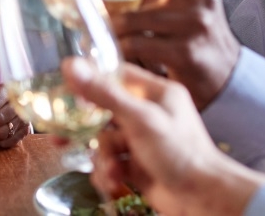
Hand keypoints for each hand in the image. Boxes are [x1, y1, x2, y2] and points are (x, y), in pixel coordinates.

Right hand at [62, 60, 264, 215]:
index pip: (117, 76)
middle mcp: (149, 114)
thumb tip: (70, 66)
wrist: (203, 199)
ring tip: (110, 169)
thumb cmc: (180, 153)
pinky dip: (108, 173)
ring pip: (105, 141)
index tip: (67, 88)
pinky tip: (115, 181)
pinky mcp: (138, 165)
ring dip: (102, 158)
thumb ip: (105, 94)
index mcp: (156, 93)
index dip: (92, 81)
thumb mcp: (140, 119)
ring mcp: (143, 141)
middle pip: (105, 111)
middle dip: (85, 128)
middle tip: (61, 136)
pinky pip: (111, 162)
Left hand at [91, 0, 240, 108]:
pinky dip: (117, 44)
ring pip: (140, 15)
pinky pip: (140, 45)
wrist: (225, 74)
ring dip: (108, 18)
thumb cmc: (193, 32)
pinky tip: (105, 45)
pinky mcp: (186, 54)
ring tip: (88, 20)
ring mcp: (197, 24)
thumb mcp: (182, 0)